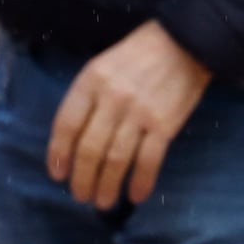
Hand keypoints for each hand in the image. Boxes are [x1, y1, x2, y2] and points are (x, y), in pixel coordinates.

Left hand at [44, 22, 209, 210]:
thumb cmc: (138, 55)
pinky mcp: (165, 124)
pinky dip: (141, 182)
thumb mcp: (102, 65)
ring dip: (107, 186)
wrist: (186, 41)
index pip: (66, 124)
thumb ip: (87, 97)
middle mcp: (112, 98)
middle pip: (89, 149)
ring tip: (102, 202)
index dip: (58, 154)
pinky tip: (136, 196)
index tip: (57, 174)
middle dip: (82, 178)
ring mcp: (139, 112)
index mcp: (91, 81)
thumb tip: (72, 140)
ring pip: (116, 160)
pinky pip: (149, 160)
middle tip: (80, 195)